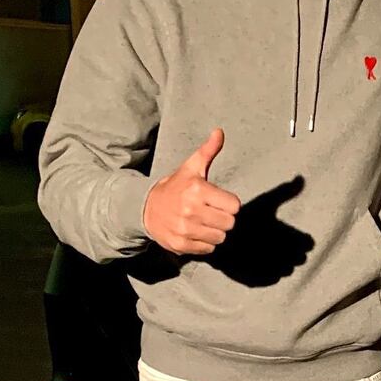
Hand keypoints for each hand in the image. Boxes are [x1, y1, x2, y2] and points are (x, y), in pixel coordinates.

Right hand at [143, 128, 240, 254]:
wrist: (145, 208)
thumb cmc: (175, 186)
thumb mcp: (191, 167)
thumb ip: (208, 151)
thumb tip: (219, 131)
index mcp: (197, 190)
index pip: (235, 206)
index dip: (230, 203)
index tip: (220, 200)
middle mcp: (191, 211)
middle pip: (230, 223)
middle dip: (224, 218)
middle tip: (212, 212)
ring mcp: (185, 229)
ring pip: (220, 237)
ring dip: (215, 231)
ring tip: (204, 222)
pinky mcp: (180, 245)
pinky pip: (208, 249)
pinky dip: (205, 243)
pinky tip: (196, 232)